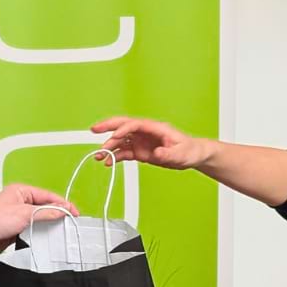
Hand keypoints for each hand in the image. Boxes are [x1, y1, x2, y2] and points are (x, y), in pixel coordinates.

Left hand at [0, 184, 77, 261]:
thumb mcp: (23, 214)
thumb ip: (45, 212)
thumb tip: (61, 211)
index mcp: (20, 191)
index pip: (47, 195)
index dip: (62, 203)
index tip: (74, 212)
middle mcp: (20, 202)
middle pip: (45, 207)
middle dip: (57, 214)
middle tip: (70, 222)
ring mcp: (18, 217)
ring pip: (41, 220)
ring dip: (49, 226)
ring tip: (61, 231)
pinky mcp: (17, 231)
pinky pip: (34, 231)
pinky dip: (41, 234)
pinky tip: (48, 239)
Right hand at [90, 116, 214, 169]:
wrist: (193, 155)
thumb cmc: (189, 150)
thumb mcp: (181, 154)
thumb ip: (168, 154)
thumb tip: (157, 154)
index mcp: (155, 128)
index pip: (135, 124)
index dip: (123, 129)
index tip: (114, 137)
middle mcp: (146, 133)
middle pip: (123, 125)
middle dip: (108, 126)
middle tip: (93, 129)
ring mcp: (142, 141)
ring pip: (121, 140)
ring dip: (109, 147)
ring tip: (98, 156)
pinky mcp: (141, 151)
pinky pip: (125, 152)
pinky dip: (115, 157)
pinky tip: (108, 163)